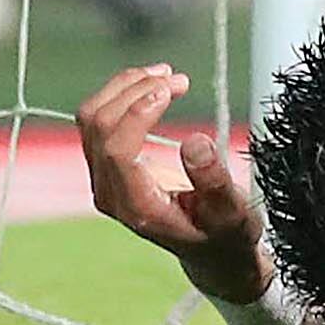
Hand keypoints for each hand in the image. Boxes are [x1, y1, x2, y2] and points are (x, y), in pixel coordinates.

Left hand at [74, 63, 266, 302]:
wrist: (210, 249)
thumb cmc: (224, 233)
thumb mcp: (232, 214)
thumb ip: (214, 182)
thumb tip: (194, 142)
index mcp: (137, 206)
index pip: (116, 150)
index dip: (138, 112)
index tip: (173, 88)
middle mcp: (110, 192)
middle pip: (99, 126)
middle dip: (135, 91)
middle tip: (178, 79)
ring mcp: (104, 178)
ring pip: (92, 118)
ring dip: (125, 87)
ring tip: (165, 74)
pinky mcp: (108, 165)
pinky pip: (99, 120)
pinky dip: (122, 94)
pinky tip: (151, 85)